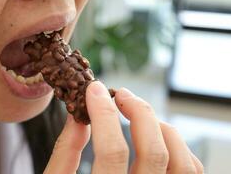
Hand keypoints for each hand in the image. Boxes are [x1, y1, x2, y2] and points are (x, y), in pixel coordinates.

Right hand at [44, 81, 203, 173]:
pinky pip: (189, 171)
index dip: (103, 114)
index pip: (112, 152)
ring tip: (138, 111)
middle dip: (139, 112)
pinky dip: (177, 145)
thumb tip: (78, 114)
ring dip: (161, 126)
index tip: (94, 90)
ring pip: (181, 162)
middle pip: (155, 152)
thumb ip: (65, 152)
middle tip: (120, 94)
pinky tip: (156, 134)